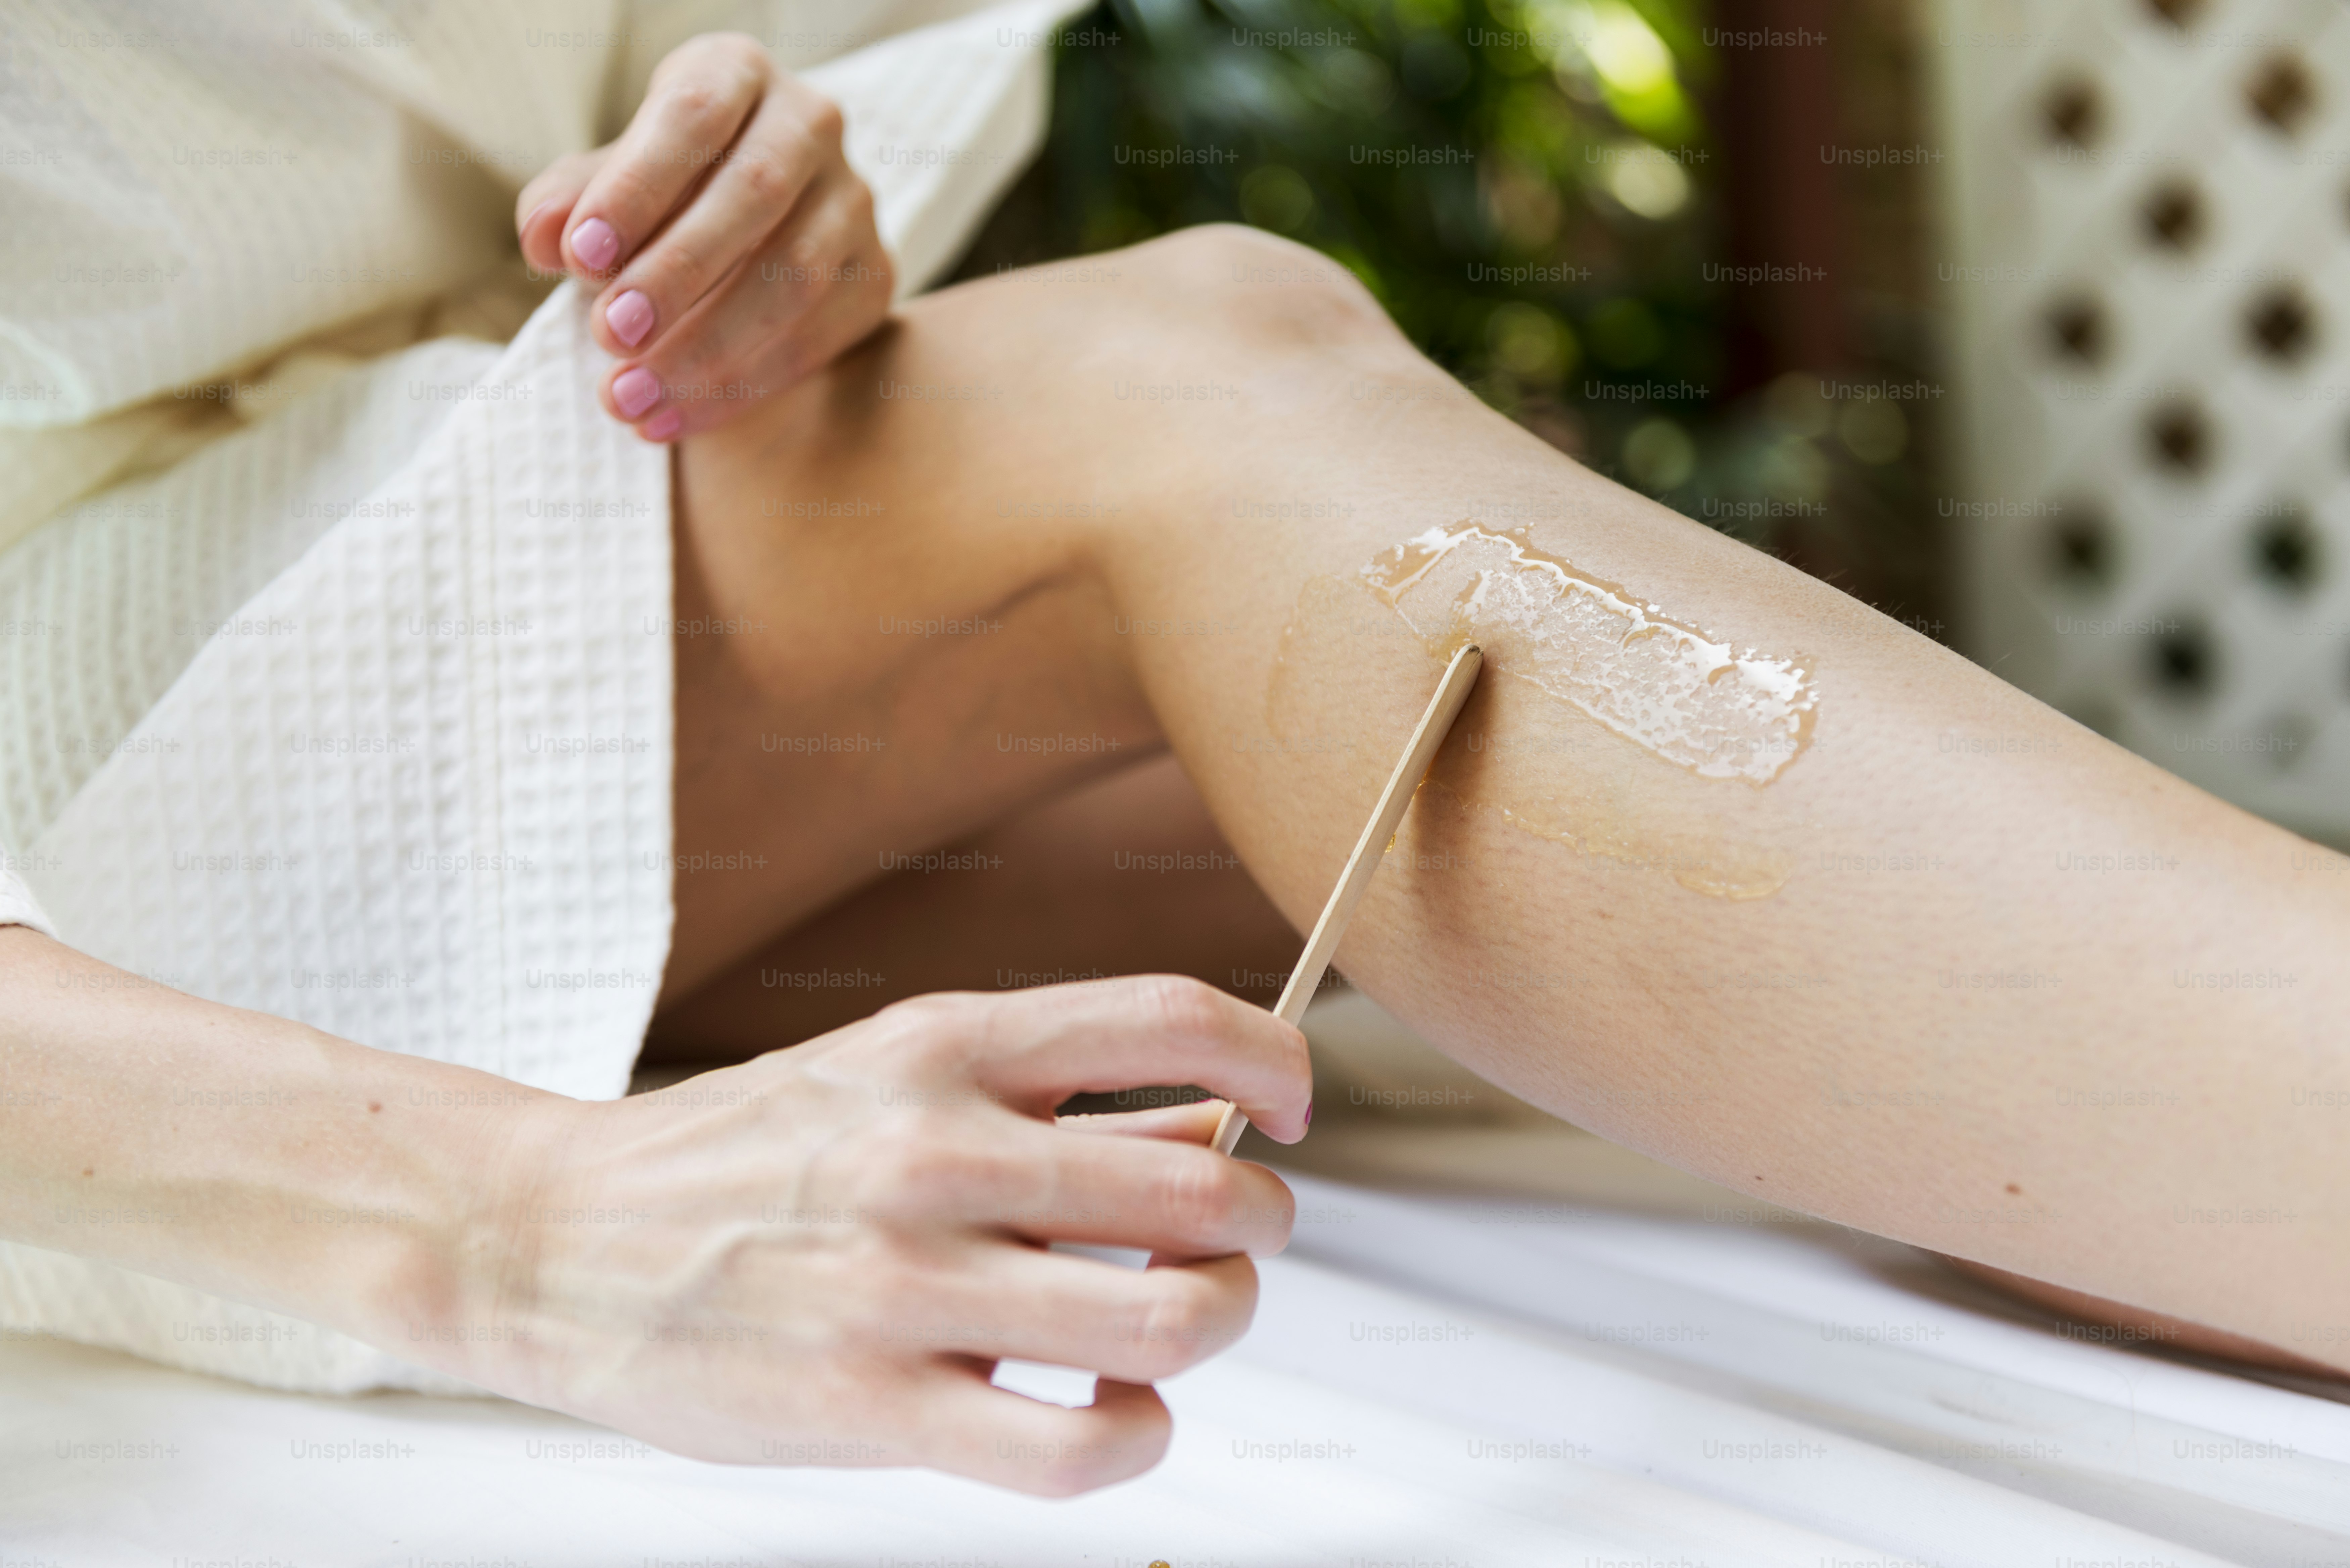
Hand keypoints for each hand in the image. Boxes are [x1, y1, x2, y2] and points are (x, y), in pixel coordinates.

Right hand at [441, 977, 1311, 1495]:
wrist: (549, 1238)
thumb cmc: (739, 1158)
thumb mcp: (887, 1072)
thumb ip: (1050, 1097)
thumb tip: (1213, 1123)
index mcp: (943, 1047)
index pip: (1173, 1019)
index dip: (1276, 1059)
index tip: (1293, 1107)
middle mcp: (933, 1151)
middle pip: (1201, 1189)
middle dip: (1259, 1224)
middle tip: (1232, 1243)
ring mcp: (903, 1285)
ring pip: (1167, 1321)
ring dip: (1217, 1325)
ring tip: (1181, 1324)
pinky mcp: (870, 1408)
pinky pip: (1074, 1447)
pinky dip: (1137, 1439)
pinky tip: (1115, 1417)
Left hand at [515, 33, 893, 442]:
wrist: (745, 230)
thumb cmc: (660, 195)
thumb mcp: (604, 181)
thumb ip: (569, 203)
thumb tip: (545, 239)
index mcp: (736, 75)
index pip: (695, 118)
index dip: (637, 188)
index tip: (579, 259)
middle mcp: (810, 126)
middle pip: (753, 196)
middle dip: (676, 274)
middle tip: (610, 334)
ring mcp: (853, 204)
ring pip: (795, 277)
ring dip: (707, 348)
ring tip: (628, 397)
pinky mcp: (872, 278)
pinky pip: (814, 341)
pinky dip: (738, 389)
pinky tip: (669, 419)